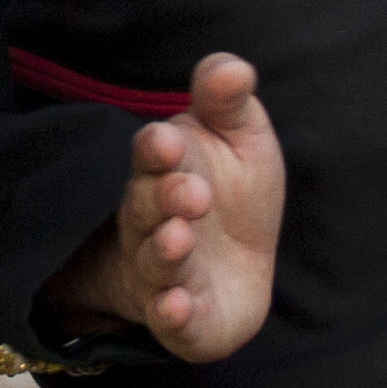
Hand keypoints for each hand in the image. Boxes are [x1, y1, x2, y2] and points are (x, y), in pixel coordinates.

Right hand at [43, 53, 283, 361]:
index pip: (152, 156)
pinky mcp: (184, 320)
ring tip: (179, 237)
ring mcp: (164, 273)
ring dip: (163, 251)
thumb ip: (229, 101)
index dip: (158, 150)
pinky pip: (170, 320)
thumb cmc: (230, 192)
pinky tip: (176, 305)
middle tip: (191, 192)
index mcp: (166, 171)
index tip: (169, 141)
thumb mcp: (240, 139)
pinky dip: (170, 314)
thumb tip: (233, 67)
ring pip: (155, 262)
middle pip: (146, 209)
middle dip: (164, 199)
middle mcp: (154, 222)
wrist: (232, 270)